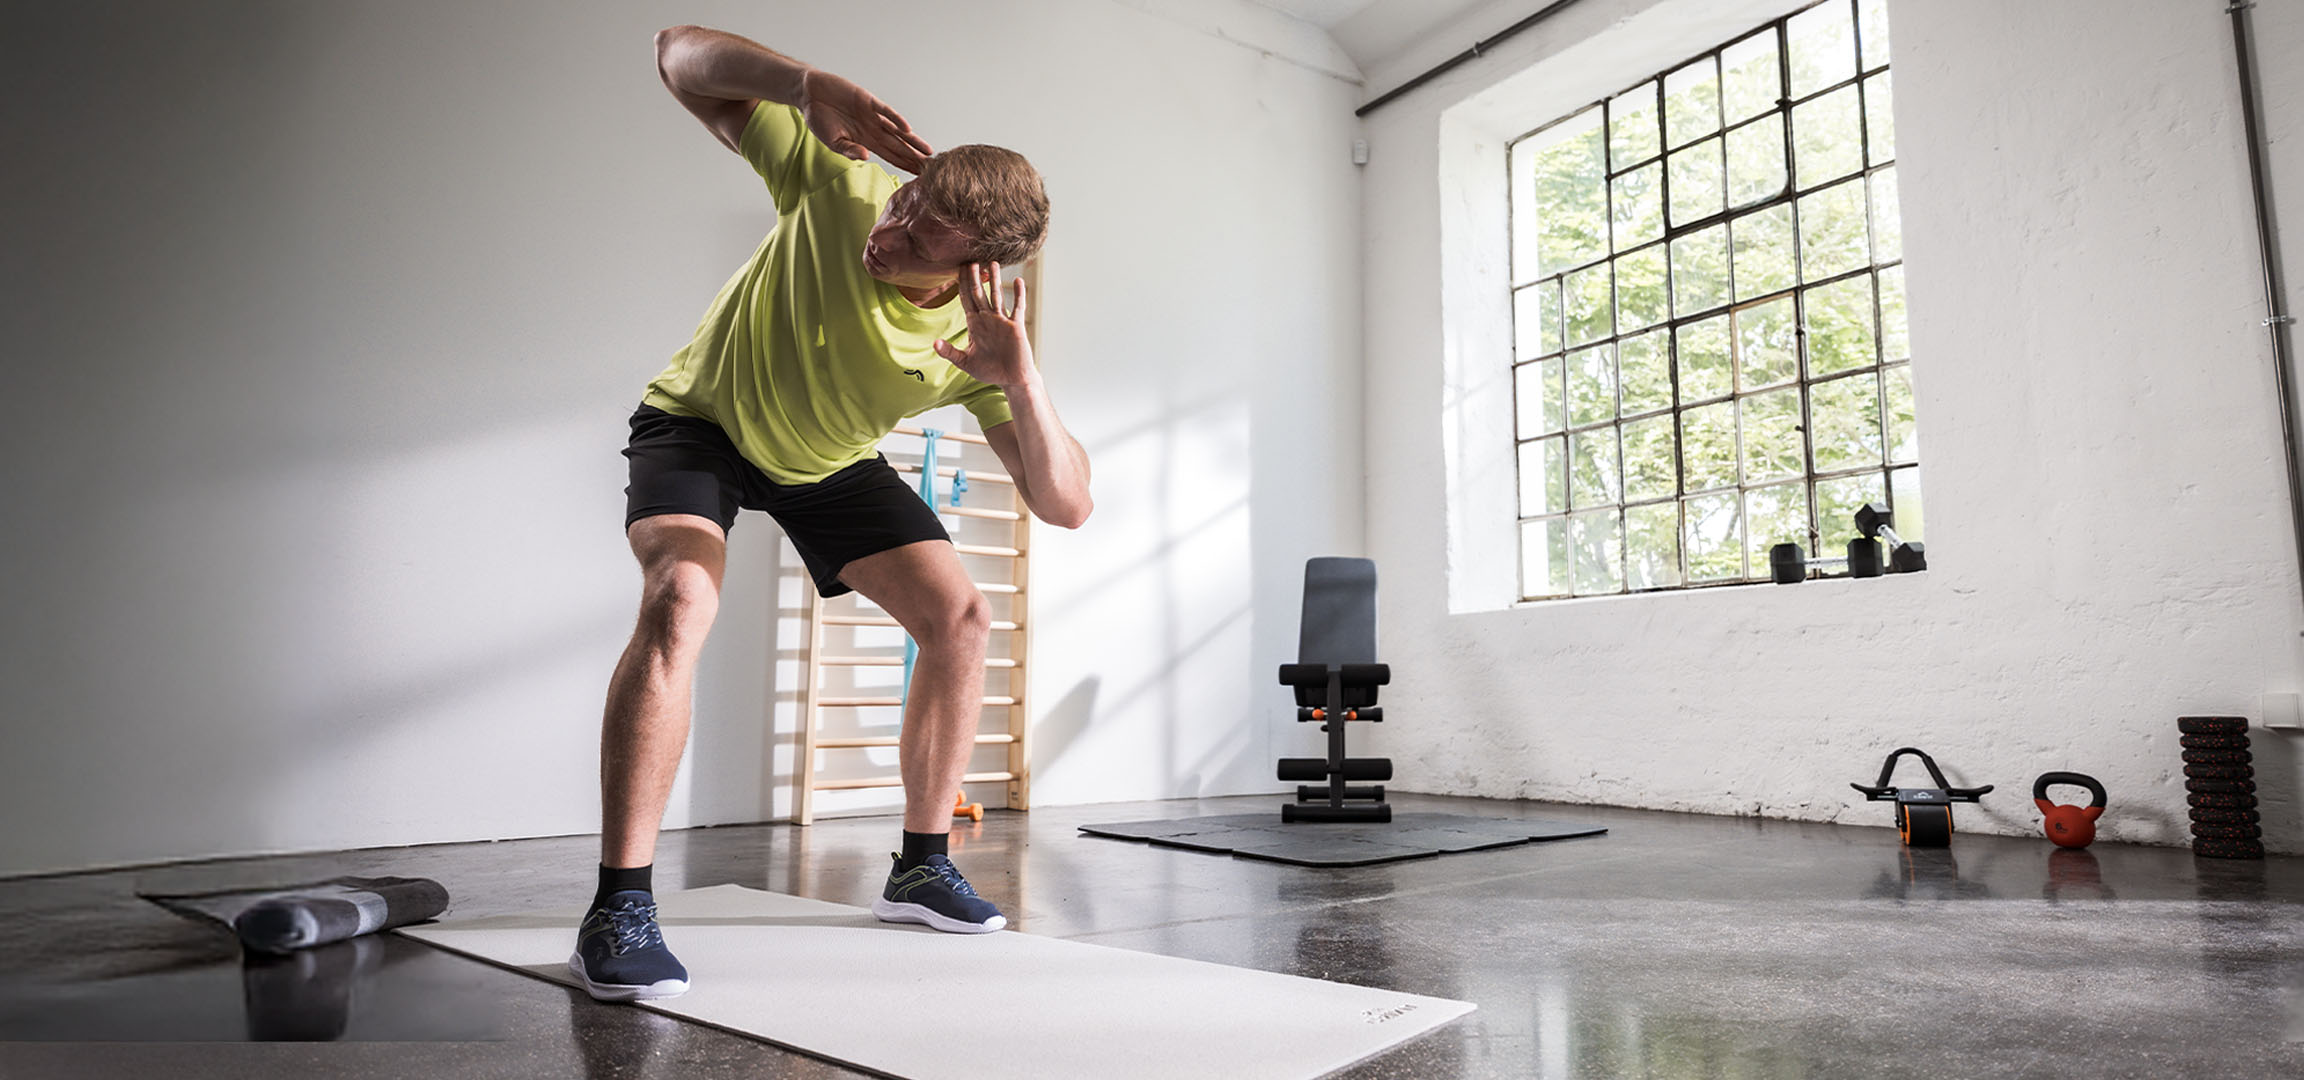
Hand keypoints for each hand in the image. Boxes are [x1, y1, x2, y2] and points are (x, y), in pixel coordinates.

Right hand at [799, 68, 932, 172]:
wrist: (810, 94)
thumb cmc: (820, 119)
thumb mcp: (833, 141)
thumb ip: (849, 150)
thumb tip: (866, 157)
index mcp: (866, 141)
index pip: (891, 156)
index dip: (905, 166)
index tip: (920, 177)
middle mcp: (874, 129)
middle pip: (899, 146)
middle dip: (915, 158)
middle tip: (933, 169)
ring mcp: (873, 115)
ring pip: (897, 131)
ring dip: (913, 141)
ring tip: (928, 153)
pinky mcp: (868, 101)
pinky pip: (884, 111)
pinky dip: (895, 119)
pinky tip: (907, 129)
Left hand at [932, 262, 1033, 388]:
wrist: (1011, 379)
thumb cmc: (989, 371)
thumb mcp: (965, 362)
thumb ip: (949, 352)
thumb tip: (934, 344)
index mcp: (974, 324)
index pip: (965, 299)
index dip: (960, 284)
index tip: (957, 268)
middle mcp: (987, 319)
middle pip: (979, 292)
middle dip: (974, 277)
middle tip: (971, 259)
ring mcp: (1002, 321)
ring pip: (997, 295)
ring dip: (995, 279)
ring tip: (992, 262)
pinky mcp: (1016, 326)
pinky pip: (1017, 307)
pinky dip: (1018, 294)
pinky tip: (1019, 280)